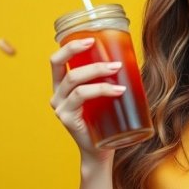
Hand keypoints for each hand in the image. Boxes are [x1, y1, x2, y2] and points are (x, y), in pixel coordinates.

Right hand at [49, 38, 124, 160]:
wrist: (102, 150)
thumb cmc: (106, 119)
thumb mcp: (105, 95)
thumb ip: (110, 78)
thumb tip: (132, 58)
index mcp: (62, 86)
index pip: (56, 60)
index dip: (70, 46)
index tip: (91, 38)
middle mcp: (56, 94)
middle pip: (59, 65)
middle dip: (80, 52)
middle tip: (104, 49)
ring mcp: (59, 107)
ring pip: (75, 80)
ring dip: (98, 71)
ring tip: (118, 68)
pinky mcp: (67, 118)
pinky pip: (82, 96)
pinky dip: (101, 89)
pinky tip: (118, 90)